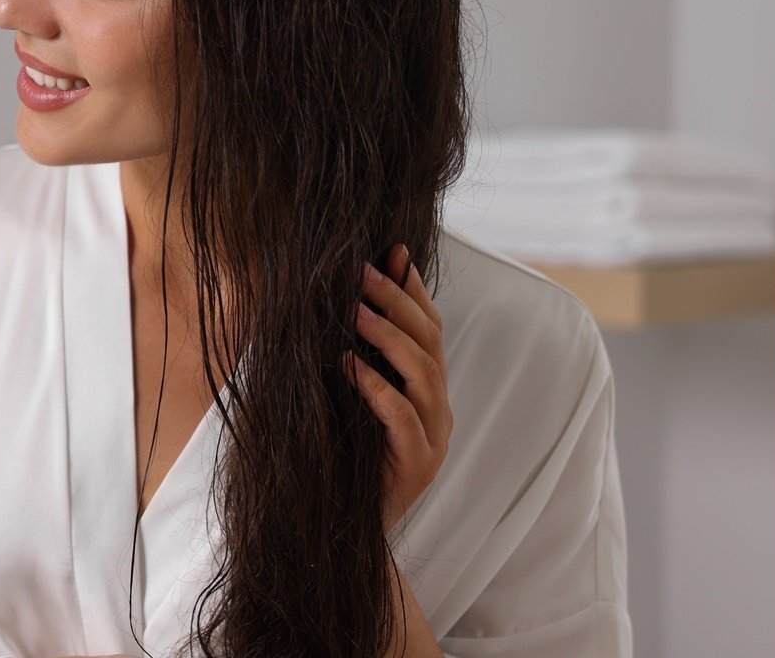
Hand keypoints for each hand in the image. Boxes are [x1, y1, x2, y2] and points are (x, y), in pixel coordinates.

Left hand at [343, 242, 450, 531]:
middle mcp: (438, 408)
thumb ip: (355, 356)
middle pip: (429, 343)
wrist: (346, 524)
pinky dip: (376, 388)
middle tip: (362, 271)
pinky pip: (402, 417)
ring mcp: (434, 437)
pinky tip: (348, 366)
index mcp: (428, 390)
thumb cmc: (344, 455)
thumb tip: (336, 302)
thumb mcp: (350, 397)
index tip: (392, 250)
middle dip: (397, 302)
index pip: (430, 328)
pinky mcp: (418, 464)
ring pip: (424, 374)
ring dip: (389, 337)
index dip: (413, 289)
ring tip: (354, 311)